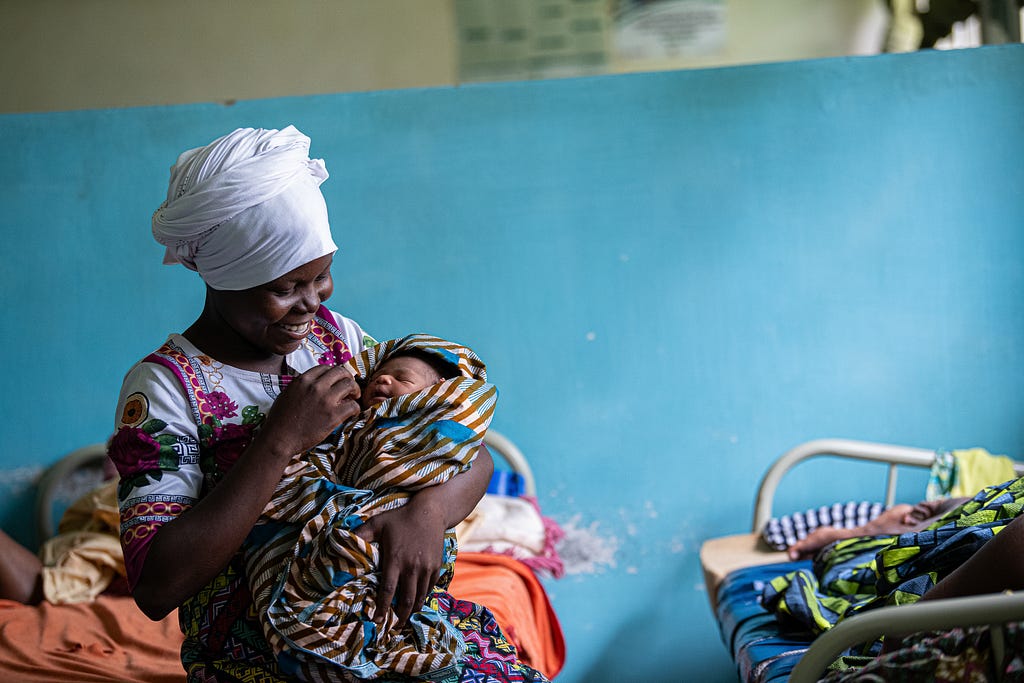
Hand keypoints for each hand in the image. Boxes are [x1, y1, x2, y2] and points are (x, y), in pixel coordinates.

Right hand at [258, 365, 360, 457]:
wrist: (279, 439)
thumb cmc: (280, 419)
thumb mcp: (287, 394)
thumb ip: (301, 386)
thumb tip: (314, 383)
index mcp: (303, 380)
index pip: (326, 368)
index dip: (335, 373)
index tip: (338, 380)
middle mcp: (316, 386)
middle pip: (341, 372)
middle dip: (348, 378)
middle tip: (350, 388)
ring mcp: (325, 400)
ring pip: (350, 385)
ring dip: (355, 391)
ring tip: (354, 398)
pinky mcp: (333, 415)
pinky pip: (353, 406)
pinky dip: (356, 408)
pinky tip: (353, 412)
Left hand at [355, 497, 447, 629]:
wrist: (430, 512)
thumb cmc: (400, 518)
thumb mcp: (378, 523)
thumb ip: (361, 534)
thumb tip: (343, 540)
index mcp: (394, 559)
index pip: (387, 590)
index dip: (382, 608)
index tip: (378, 620)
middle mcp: (411, 567)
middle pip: (405, 599)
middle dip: (400, 617)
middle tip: (394, 627)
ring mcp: (426, 567)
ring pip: (419, 596)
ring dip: (412, 610)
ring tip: (405, 618)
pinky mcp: (436, 566)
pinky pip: (430, 588)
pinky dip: (423, 597)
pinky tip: (417, 601)